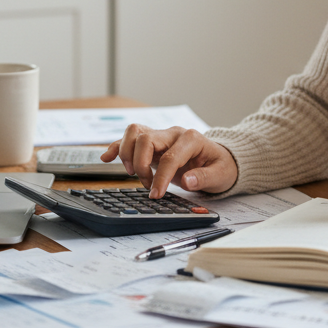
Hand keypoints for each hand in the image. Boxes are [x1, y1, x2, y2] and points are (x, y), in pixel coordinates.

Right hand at [101, 124, 237, 197]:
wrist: (218, 159)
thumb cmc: (219, 166)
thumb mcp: (221, 174)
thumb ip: (205, 177)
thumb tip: (188, 181)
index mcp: (191, 139)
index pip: (169, 156)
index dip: (160, 177)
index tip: (155, 195)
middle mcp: (173, 133)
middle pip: (146, 138)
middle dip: (140, 164)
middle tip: (147, 185)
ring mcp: (161, 136)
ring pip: (134, 132)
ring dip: (127, 154)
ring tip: (132, 173)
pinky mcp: (151, 143)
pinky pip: (129, 139)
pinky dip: (116, 147)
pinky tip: (106, 157)